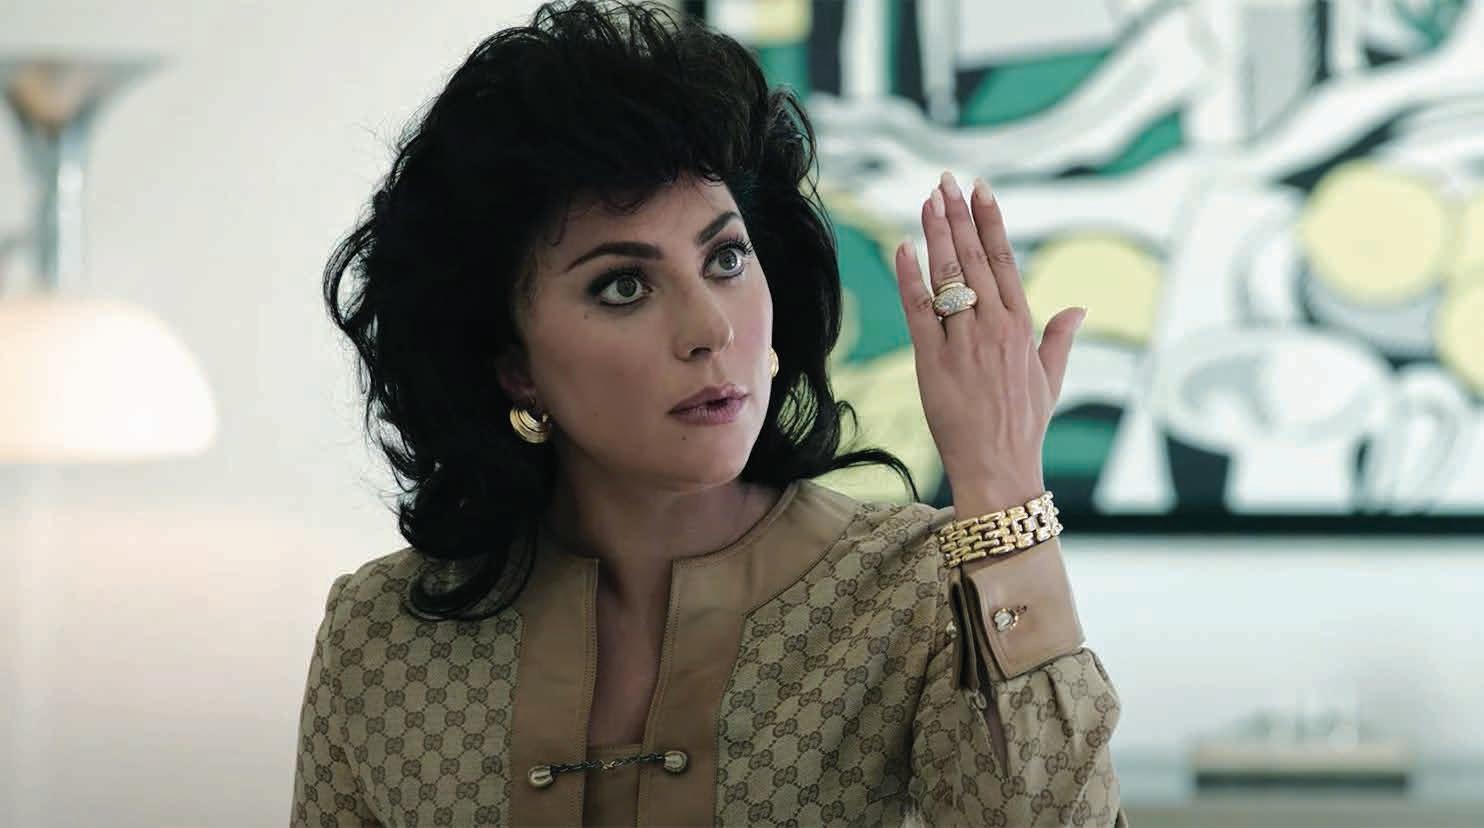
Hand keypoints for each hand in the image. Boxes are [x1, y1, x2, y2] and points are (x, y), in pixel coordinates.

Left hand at [893, 172, 1085, 508]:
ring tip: (927, 200)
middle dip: (959, 216)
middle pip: (974, 259)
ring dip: (936, 235)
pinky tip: (902, 249)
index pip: (1005, 261)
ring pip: (947, 278)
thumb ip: (1059, 339)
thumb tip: (1077, 308)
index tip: (981, 190)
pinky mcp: (933, 363)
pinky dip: (910, 279)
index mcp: (1021, 327)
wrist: (999, 467)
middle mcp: (994, 328)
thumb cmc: (1024, 425)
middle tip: (945, 180)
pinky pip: (919, 313)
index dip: (991, 222)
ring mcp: (964, 344)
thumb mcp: (1050, 380)